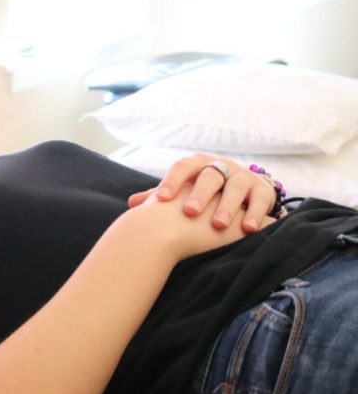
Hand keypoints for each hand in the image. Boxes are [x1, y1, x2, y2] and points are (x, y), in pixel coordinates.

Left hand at [127, 153, 276, 231]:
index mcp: (197, 164)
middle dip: (200, 194)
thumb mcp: (185, 191)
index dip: (172, 181)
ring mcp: (243, 176)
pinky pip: (261, 199)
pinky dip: (254, 213)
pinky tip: (247, 229)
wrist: (242, 188)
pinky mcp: (262, 189)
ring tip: (219, 225)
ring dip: (227, 205)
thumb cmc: (204, 193)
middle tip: (190, 212)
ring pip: (236, 186)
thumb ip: (162, 196)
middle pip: (210, 175)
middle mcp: (221, 166)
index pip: (182, 167)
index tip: (161, 200)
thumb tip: (132, 204)